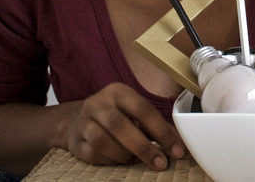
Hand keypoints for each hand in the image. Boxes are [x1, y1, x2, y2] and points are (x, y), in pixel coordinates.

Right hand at [64, 82, 185, 169]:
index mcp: (118, 92)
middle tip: (160, 163)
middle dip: (143, 147)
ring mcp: (84, 122)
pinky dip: (110, 161)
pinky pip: (93, 155)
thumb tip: (180, 145)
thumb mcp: (135, 112)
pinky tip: (120, 160)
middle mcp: (98, 103)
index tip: (177, 151)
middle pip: (119, 125)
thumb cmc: (116, 115)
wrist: (76, 120)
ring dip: (124, 155)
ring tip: (136, 160)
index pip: (143, 110)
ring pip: (102, 141)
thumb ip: (156, 126)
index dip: (162, 132)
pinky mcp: (75, 142)